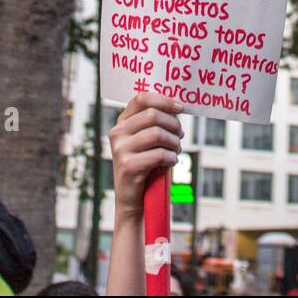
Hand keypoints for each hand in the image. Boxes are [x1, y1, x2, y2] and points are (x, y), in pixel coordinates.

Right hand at [109, 93, 182, 220]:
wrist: (134, 199)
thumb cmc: (146, 165)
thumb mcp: (148, 140)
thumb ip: (156, 123)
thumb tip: (177, 107)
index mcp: (122, 122)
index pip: (141, 98)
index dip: (164, 100)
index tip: (180, 108)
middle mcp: (117, 133)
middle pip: (153, 115)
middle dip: (174, 125)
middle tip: (180, 136)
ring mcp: (120, 149)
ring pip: (157, 134)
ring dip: (174, 143)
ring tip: (176, 151)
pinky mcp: (127, 166)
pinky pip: (159, 154)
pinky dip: (171, 158)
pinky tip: (172, 162)